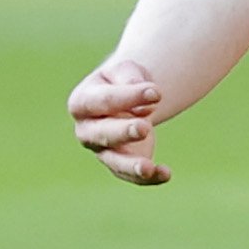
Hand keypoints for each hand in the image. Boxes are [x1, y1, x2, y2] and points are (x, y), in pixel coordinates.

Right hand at [70, 56, 173, 183]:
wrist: (127, 98)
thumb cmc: (122, 81)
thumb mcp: (125, 71)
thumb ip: (131, 81)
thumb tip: (145, 104)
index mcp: (82, 102)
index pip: (104, 101)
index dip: (129, 97)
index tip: (157, 93)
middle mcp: (86, 130)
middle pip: (103, 134)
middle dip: (124, 131)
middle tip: (145, 127)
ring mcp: (102, 150)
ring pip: (114, 161)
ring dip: (131, 166)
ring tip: (148, 167)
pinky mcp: (120, 164)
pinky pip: (132, 176)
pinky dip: (149, 178)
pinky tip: (165, 173)